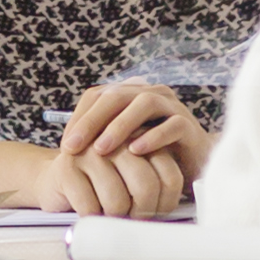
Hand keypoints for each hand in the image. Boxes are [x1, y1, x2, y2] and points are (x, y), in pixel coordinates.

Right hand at [33, 144, 190, 220]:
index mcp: (140, 138)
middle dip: (142, 212)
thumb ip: (156, 182)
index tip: (155, 211)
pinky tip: (88, 209)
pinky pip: (91, 208)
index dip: (165, 203)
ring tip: (108, 212)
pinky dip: (92, 218)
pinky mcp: (67, 168)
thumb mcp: (134, 177)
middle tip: (133, 218)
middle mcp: (116, 140)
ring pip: (117, 202)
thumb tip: (178, 209)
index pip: (169, 176)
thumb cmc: (101, 184)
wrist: (56, 179)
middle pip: (146, 187)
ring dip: (114, 218)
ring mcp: (90, 152)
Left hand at [57, 79, 209, 181]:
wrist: (194, 164)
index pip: (98, 95)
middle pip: (117, 96)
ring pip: (144, 104)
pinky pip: (171, 125)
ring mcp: (171, 106)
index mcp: (130, 95)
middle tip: (74, 146)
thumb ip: (100, 140)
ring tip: (102, 148)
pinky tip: (135, 151)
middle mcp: (150, 94)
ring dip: (120, 125)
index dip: (79, 117)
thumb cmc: (152, 156)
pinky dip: (153, 137)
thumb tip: (66, 147)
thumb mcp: (122, 145)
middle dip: (92, 121)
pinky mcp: (189, 125)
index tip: (65, 144)